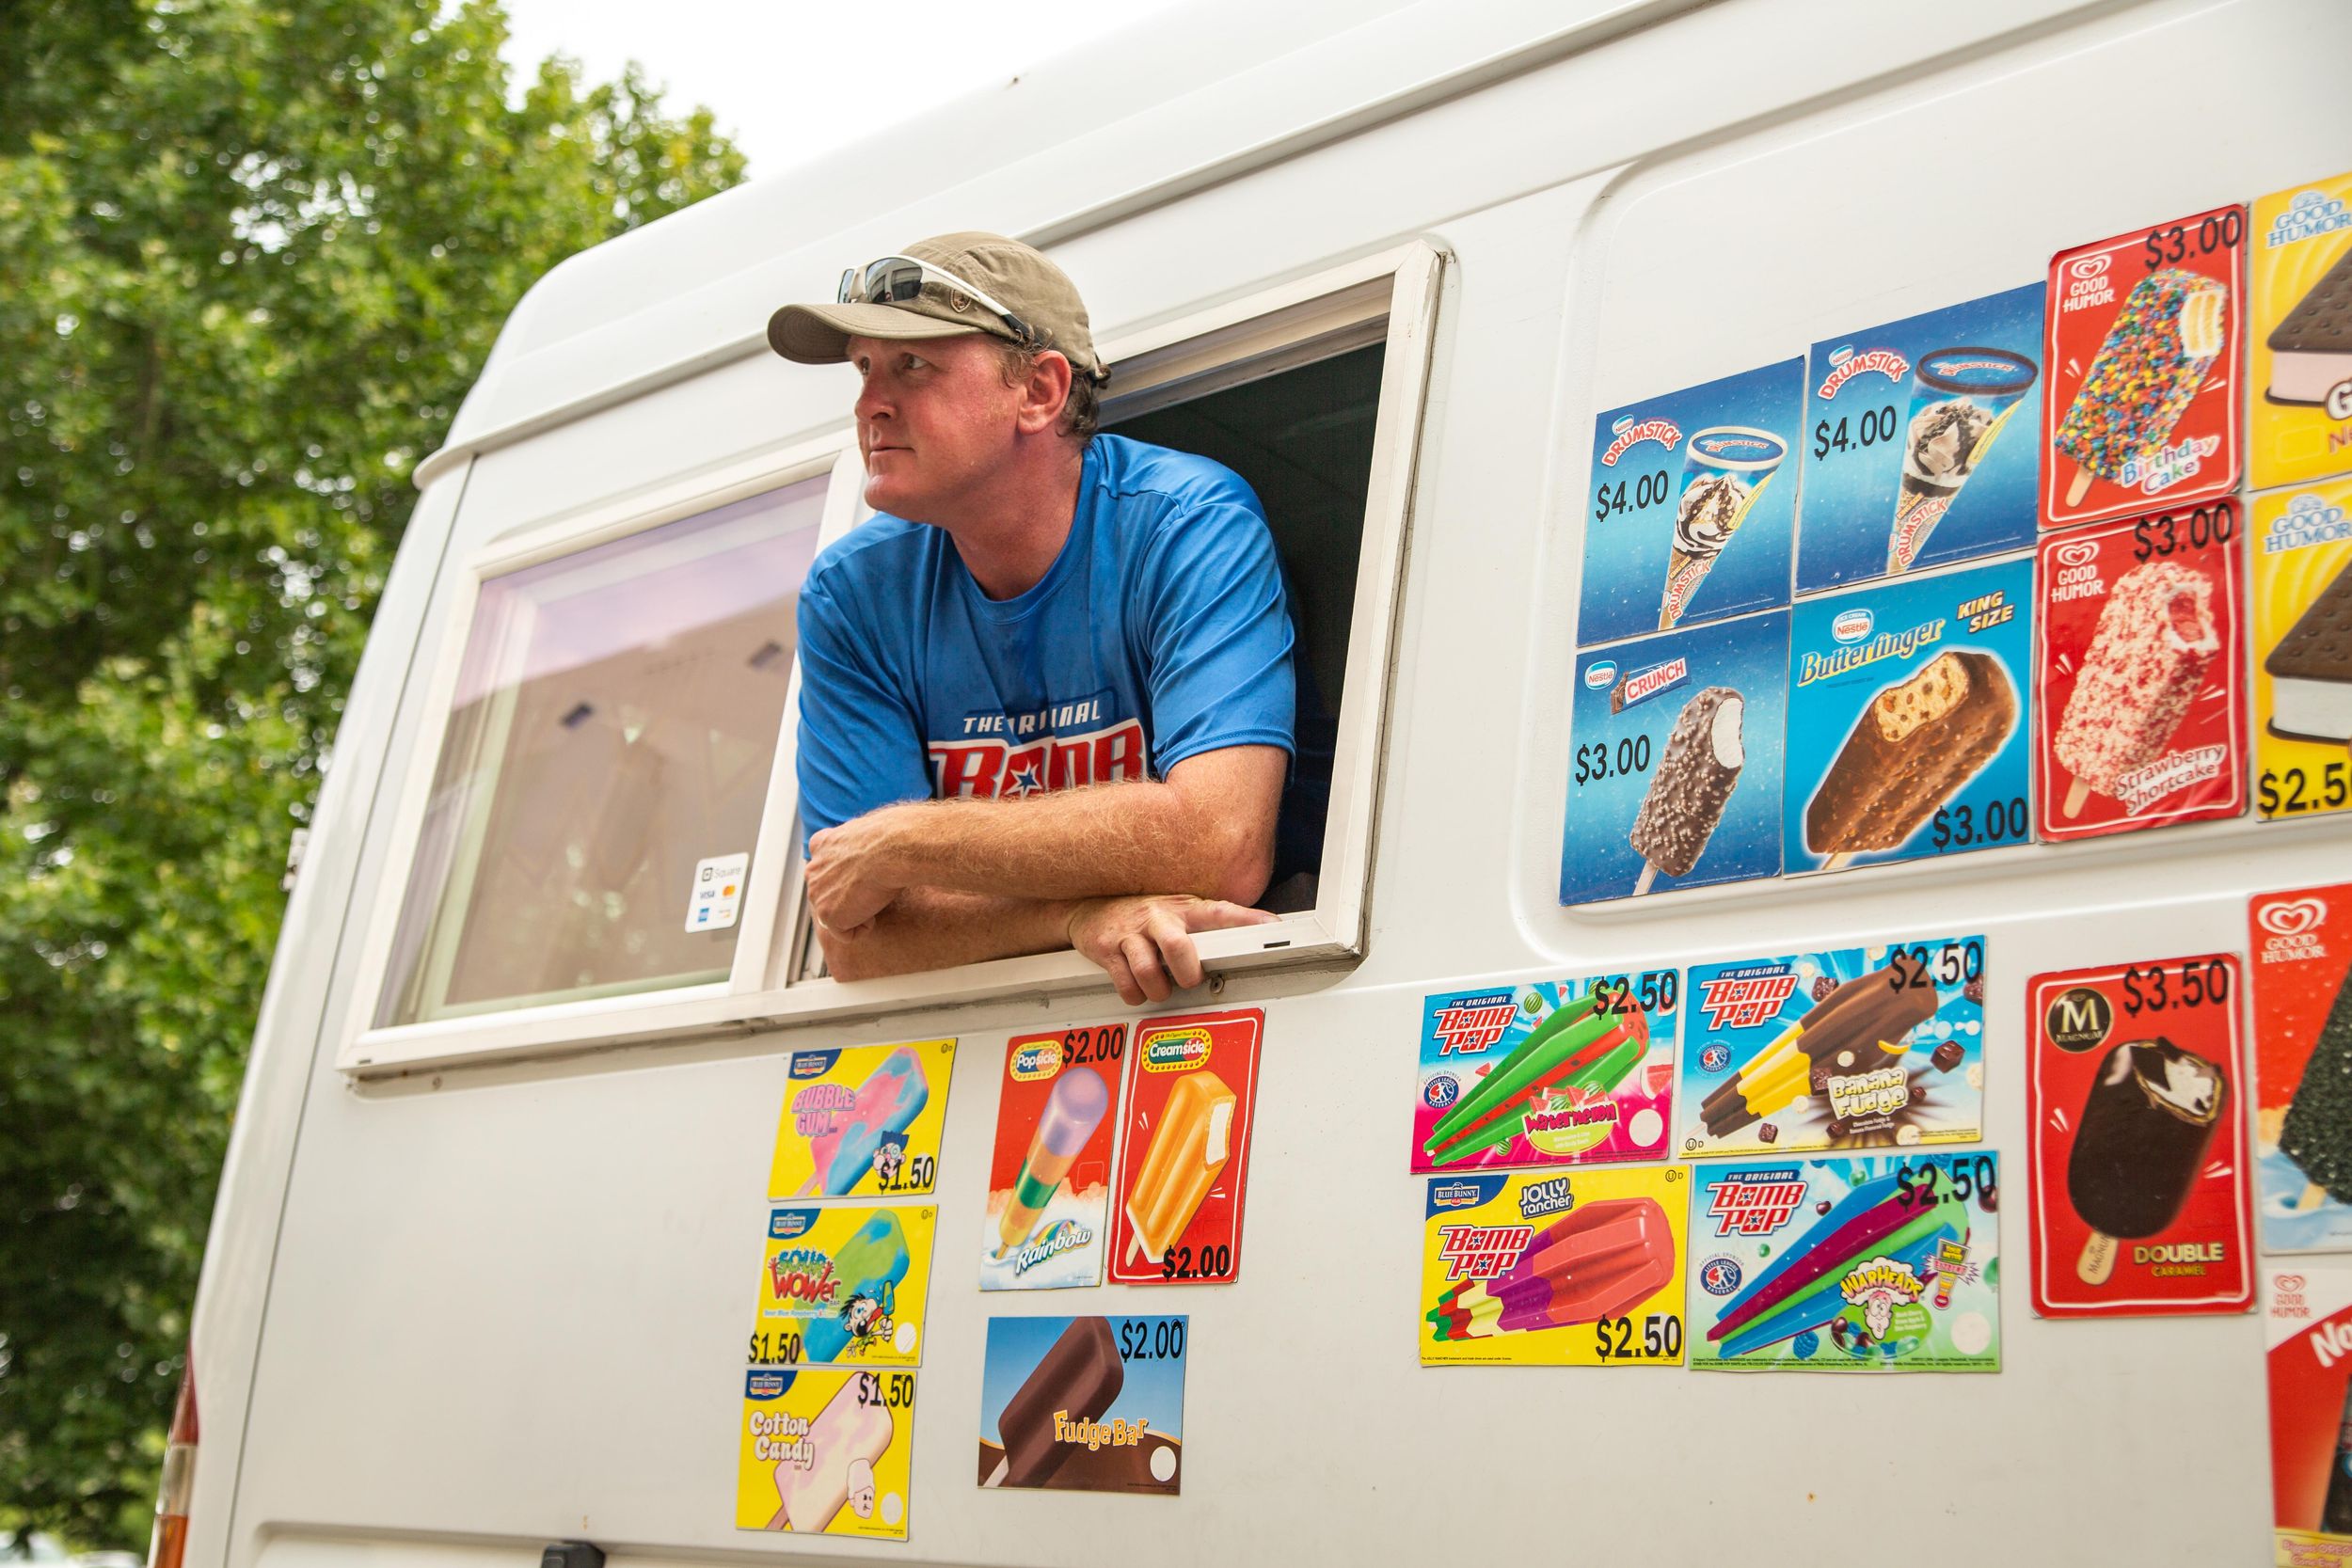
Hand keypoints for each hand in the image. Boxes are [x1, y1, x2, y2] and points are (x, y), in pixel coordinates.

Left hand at [804, 807, 915, 932]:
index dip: (845, 878)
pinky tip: (875, 913)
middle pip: (829, 896)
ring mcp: (816, 893)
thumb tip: (871, 850)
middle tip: (874, 891)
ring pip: (837, 915)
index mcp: (821, 845)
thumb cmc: (889, 839)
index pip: (825, 868)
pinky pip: (845, 934)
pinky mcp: (827, 914)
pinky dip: (863, 928)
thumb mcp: (868, 834)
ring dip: (857, 913)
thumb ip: (857, 846)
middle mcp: (812, 869)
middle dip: (850, 899)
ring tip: (876, 899)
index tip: (864, 877)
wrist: (890, 850)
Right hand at [1065, 893, 1276, 1005]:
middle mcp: (1157, 917)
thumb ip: (1204, 925)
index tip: (1272, 928)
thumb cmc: (1141, 914)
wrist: (1088, 908)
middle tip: (1189, 979)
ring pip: (1150, 971)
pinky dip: (1135, 994)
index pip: (1220, 912)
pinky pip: (1126, 983)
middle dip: (1188, 973)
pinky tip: (1137, 986)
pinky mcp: (1106, 948)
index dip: (1247, 921)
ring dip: (1160, 990)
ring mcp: (1130, 933)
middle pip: (1178, 946)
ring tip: (1161, 986)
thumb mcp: (1176, 910)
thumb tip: (1246, 943)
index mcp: (1182, 907)